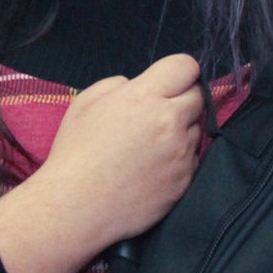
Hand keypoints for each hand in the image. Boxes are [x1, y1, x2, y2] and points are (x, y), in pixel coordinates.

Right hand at [40, 52, 205, 249]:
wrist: (75, 207)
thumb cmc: (75, 153)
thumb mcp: (85, 103)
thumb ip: (118, 84)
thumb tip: (137, 87)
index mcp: (144, 97)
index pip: (186, 66)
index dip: (178, 72)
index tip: (168, 83)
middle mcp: (170, 122)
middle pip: (198, 96)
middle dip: (181, 100)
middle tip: (157, 115)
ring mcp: (181, 153)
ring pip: (197, 129)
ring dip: (182, 131)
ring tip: (150, 146)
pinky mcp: (185, 181)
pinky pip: (192, 159)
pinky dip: (179, 159)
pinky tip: (153, 168)